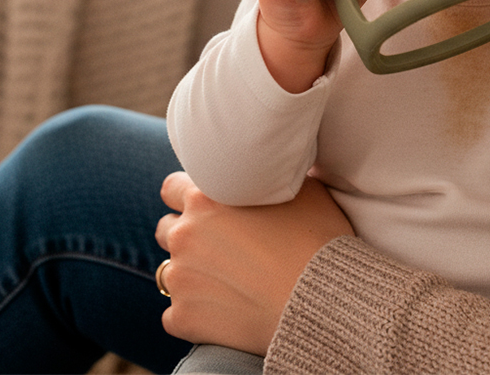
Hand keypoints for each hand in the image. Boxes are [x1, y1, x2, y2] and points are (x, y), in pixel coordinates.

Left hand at [155, 172, 353, 356]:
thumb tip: (278, 171)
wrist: (322, 297)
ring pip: (168, 272)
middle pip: (167, 229)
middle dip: (188, 236)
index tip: (210, 210)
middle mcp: (185, 233)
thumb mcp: (302, 187)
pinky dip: (195, 313)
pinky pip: (175, 314)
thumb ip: (271, 178)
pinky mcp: (183, 317)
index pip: (171, 188)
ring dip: (190, 274)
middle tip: (221, 247)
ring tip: (225, 282)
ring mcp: (180, 277)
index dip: (189, 197)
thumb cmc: (317, 237)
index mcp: (205, 196)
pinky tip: (226, 311)